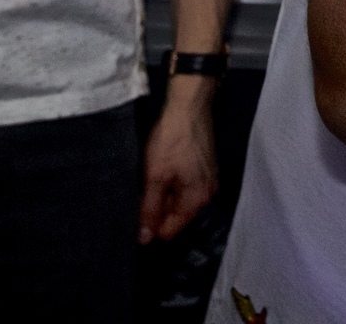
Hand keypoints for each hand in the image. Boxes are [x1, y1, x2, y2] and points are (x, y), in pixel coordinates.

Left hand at [138, 79, 219, 242]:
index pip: (169, 230)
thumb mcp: (155, 177)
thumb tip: (145, 240)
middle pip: (176, 215)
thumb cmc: (171, 140)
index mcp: (197, 200)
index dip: (150, 224)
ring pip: (179, 200)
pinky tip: (163, 167)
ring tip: (152, 176)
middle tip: (142, 189)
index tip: (136, 209)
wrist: (189, 106)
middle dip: (158, 207)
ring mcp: (209, 180)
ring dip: (164, 193)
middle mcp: (208, 194)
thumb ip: (150, 210)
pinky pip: (185, 187)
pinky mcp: (206, 168)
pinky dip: (172, 182)